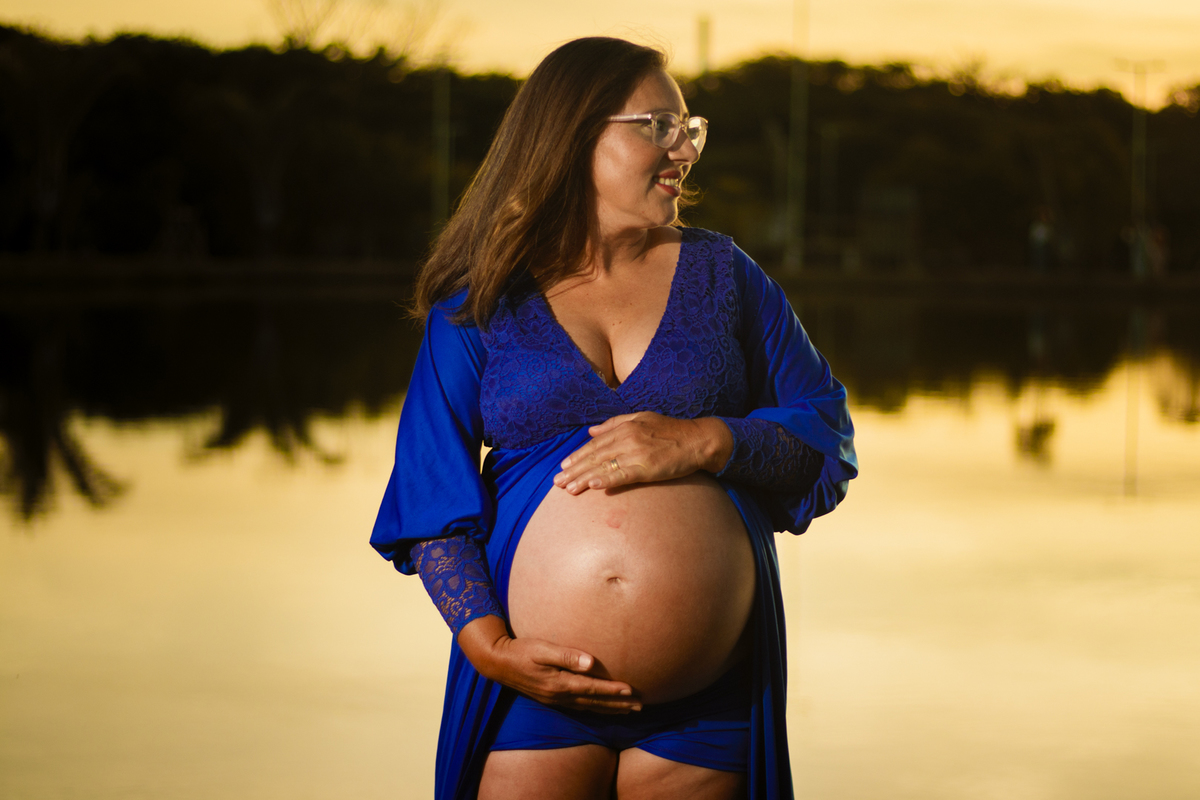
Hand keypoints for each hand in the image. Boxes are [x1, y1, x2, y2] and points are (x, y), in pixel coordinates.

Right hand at [457, 615, 641, 712]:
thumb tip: (591, 663)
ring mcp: (555, 699)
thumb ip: (566, 656)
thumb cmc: (521, 650)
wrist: (498, 662)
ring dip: (610, 709)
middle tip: (640, 707)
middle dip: (618, 704)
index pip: (592, 689)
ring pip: (589, 707)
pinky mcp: (552, 698)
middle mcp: (559, 695)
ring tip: (629, 710)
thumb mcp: (542, 649)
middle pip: (595, 703)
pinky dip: (595, 708)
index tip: (632, 691)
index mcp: (559, 683)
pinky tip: (602, 708)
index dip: (613, 691)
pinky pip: (580, 707)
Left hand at [553, 412, 733, 494]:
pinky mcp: (648, 466)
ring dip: (584, 478)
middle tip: (557, 482)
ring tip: (568, 488)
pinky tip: (593, 486)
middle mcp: (628, 438)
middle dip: (574, 469)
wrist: (698, 439)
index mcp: (625, 427)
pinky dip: (606, 479)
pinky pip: (622, 474)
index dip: (577, 455)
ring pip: (604, 466)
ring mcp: (637, 452)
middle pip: (595, 456)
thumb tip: (591, 430)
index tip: (563, 466)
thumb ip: (615, 424)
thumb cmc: (671, 430)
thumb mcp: (641, 418)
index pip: (595, 443)